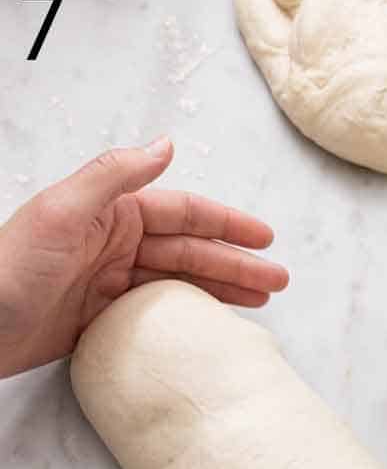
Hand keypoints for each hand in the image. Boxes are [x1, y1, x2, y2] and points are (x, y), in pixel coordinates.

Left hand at [0, 138, 288, 378]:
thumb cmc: (9, 271)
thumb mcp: (62, 211)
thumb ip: (115, 175)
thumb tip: (165, 144)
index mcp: (110, 214)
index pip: (183, 214)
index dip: (227, 224)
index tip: (265, 238)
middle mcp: (114, 244)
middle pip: (191, 251)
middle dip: (238, 263)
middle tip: (278, 280)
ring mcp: (110, 283)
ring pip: (182, 282)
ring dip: (224, 290)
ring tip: (263, 302)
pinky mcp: (103, 320)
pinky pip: (161, 314)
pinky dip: (192, 317)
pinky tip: (215, 323)